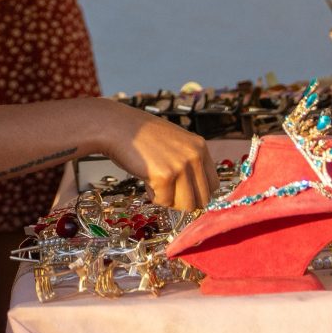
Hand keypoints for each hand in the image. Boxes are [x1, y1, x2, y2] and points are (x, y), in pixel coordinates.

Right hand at [93, 99, 216, 210]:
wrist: (118, 127)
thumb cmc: (142, 137)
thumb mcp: (175, 143)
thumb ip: (188, 162)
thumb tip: (196, 195)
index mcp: (200, 147)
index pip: (213, 185)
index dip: (198, 194)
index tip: (184, 194)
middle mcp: (195, 156)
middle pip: (202, 199)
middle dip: (183, 201)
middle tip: (167, 192)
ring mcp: (181, 166)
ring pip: (186, 205)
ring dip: (169, 200)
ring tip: (156, 183)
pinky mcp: (165, 176)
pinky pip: (164, 202)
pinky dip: (153, 195)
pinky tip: (145, 178)